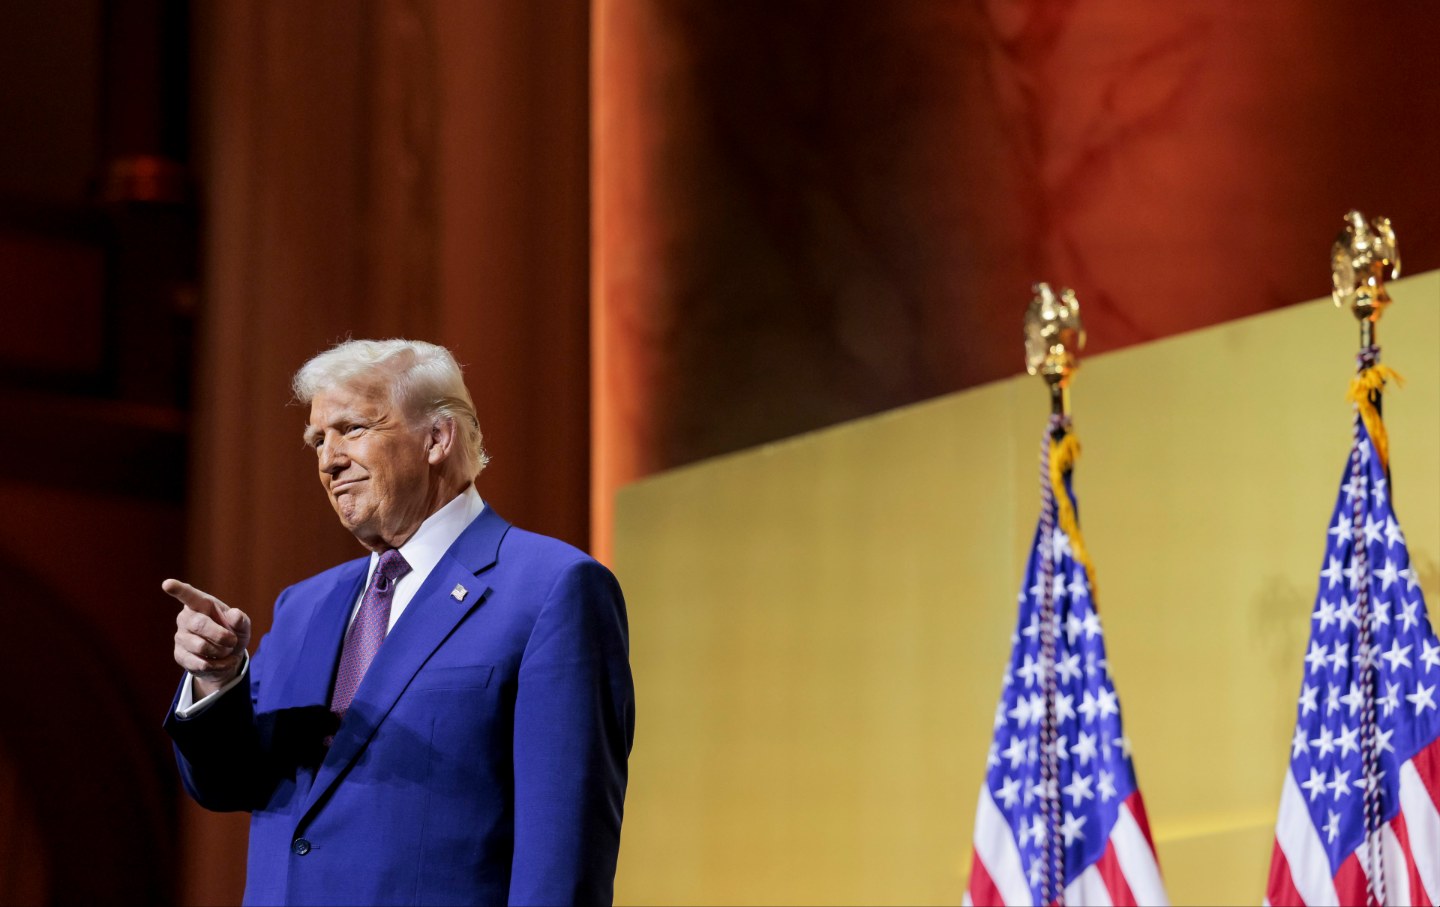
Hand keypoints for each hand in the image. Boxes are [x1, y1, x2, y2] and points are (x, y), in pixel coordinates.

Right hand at [164, 578, 251, 697]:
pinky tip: (221, 662)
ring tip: (225, 650)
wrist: (227, 658)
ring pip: (200, 646)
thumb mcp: (243, 626)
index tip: (167, 584)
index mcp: (201, 604)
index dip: (178, 589)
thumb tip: (235, 615)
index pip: (188, 595)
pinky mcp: (179, 655)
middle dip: (222, 636)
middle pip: (200, 624)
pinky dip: (218, 666)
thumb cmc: (233, 633)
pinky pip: (200, 663)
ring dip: (221, 652)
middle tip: (233, 641)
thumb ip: (240, 620)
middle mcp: (186, 618)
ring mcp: (180, 636)